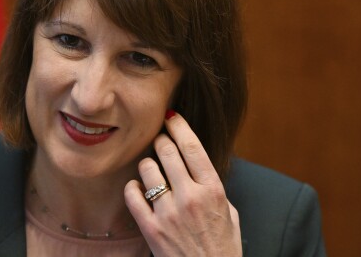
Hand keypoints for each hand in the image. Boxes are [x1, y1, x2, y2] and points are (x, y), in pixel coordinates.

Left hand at [124, 112, 241, 256]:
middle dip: (161, 140)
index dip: (179, 125)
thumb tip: (195, 159)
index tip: (171, 115)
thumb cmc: (222, 246)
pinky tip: (138, 189)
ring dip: (147, 164)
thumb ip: (212, 185)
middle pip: (167, 151)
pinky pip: (132, 194)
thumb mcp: (228, 211)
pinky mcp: (151, 228)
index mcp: (213, 190)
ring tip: (152, 170)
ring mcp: (169, 213)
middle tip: (159, 141)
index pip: (192, 147)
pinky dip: (133, 187)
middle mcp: (191, 198)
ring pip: (147, 169)